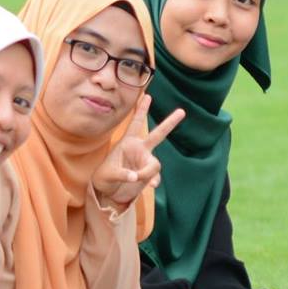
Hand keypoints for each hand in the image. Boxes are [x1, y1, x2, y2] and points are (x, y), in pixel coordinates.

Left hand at [91, 98, 184, 212]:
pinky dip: (153, 180)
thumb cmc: (104, 178)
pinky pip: (155, 176)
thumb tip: (136, 177)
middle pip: (158, 134)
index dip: (141, 110)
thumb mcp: (107, 175)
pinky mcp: (148, 175)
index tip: (148, 96)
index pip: (135, 123)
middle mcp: (140, 149)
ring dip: (148, 173)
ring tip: (137, 178)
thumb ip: (121, 174)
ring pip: (155, 164)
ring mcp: (145, 162)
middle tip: (182, 111)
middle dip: (170, 122)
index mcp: (127, 143)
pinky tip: (152, 185)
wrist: (109, 192)